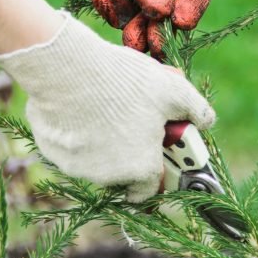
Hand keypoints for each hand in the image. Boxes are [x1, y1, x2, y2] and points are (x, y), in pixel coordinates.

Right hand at [0, 13, 214, 200]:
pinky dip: (75, 133)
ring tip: (105, 106)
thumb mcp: (173, 90)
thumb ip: (196, 110)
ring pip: (93, 162)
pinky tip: (78, 106)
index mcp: (139, 169)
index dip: (155, 175)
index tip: (155, 157)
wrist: (66, 68)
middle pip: (121, 174)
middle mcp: (106, 177)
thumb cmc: (124, 82)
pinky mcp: (51, 151)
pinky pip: (68, 147)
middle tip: (131, 121)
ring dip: (101, 144)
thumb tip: (206, 122)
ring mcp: (75, 167)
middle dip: (128, 153)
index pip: (149, 190)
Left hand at [25, 0, 212, 58]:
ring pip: (151, 20)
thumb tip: (162, 11)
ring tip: (133, 40)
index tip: (181, 21)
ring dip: (143, 32)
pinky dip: (116, 14)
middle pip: (177, 8)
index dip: (193, 3)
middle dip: (166, 28)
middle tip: (158, 46)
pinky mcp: (124, 0)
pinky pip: (125, 18)